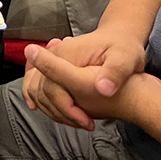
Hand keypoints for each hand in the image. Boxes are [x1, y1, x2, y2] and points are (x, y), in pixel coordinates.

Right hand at [22, 27, 146, 128]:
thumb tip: (102, 88)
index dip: (67, 109)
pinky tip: (42, 105)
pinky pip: (36, 80)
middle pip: (41, 89)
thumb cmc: (123, 47)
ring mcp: (54, 58)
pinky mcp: (56, 63)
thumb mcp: (125, 58)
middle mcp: (55, 55)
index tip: (86, 121)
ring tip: (74, 119)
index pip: (52, 87)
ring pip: (35, 87)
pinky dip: (37, 95)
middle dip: (60, 112)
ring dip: (50, 107)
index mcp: (67, 54)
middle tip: (84, 123)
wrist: (120, 36)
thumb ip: (114, 72)